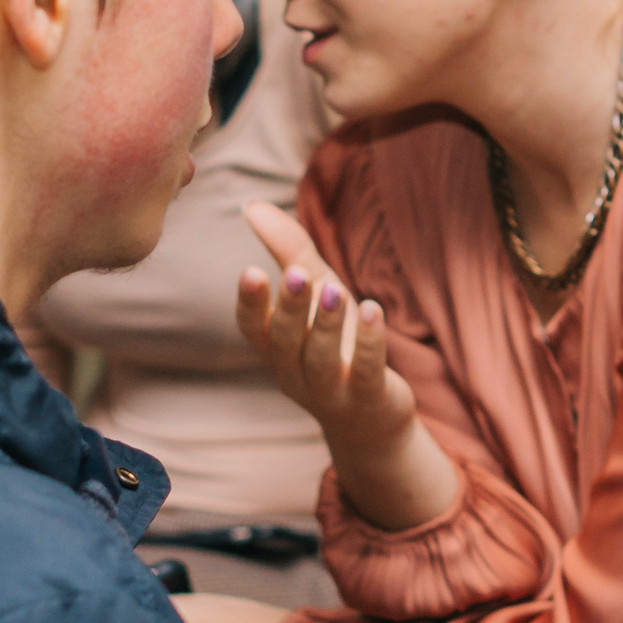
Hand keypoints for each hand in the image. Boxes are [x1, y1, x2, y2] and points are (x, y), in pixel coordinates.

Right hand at [237, 202, 415, 455]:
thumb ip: (287, 251)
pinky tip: (372, 310)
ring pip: (321, 358)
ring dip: (328, 324)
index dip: (250, 303)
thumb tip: (250, 204)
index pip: (252, 328)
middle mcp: (294, 372)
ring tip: (336, 290)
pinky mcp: (367, 397)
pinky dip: (369, 342)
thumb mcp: (317, 293)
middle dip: (290, 308)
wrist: (370, 418)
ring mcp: (329, 390)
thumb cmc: (336, 344)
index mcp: (275, 348)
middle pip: (284, 341)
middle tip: (295, 274)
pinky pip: (365, 371)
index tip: (249, 271)